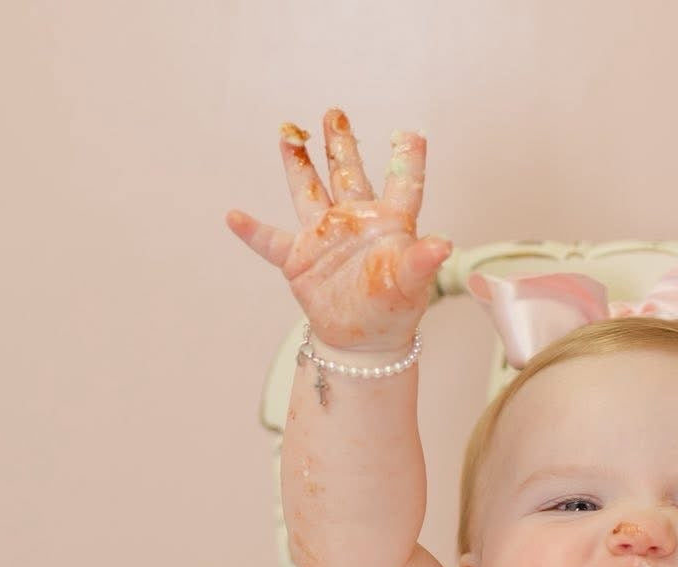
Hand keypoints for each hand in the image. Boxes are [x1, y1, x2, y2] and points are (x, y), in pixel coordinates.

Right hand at [227, 109, 451, 351]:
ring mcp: (325, 238)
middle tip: (334, 113)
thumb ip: (422, 262)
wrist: (366, 342)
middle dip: (340, 145)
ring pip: (308, 192)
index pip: (402, 184)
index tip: (411, 133)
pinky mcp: (300, 261)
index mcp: (389, 225)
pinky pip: (270, 242)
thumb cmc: (394, 311)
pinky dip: (252, 231)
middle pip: (347, 174)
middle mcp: (354, 222)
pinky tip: (233, 216)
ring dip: (297, 165)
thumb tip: (443, 244)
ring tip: (288, 134)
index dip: (407, 159)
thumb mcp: (411, 285)